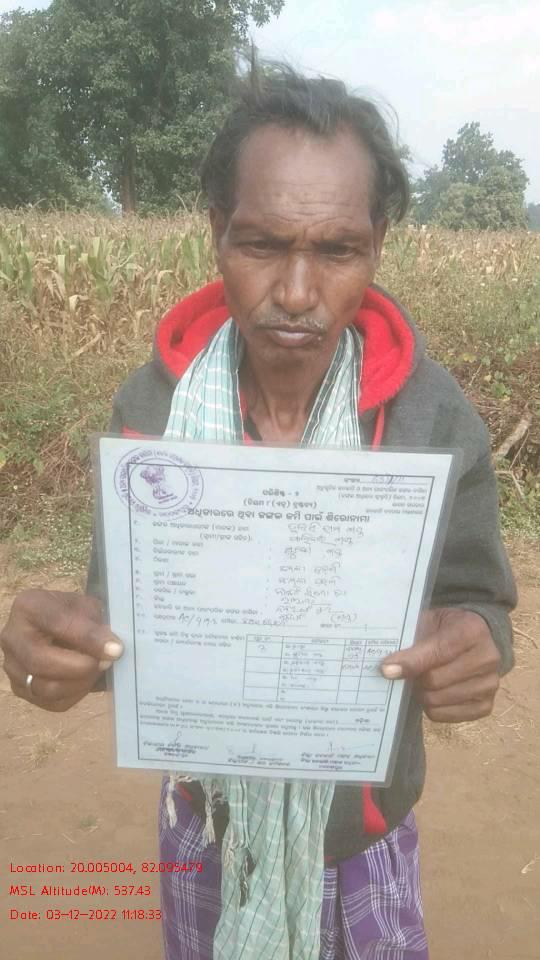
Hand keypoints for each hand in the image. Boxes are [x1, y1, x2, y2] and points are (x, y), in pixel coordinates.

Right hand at [0, 589, 123, 711]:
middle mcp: (12, 637)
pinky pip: (52, 703)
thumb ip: (95, 623)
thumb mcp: (84, 606)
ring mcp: (12, 666)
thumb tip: (110, 647)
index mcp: (28, 607)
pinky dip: (76, 694)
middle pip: (41, 662)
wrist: (51, 627)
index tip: (115, 649)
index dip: (88, 638)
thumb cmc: (70, 613)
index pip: (57, 623)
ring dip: (81, 683)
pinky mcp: (21, 689)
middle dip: (81, 667)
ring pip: (46, 688)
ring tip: (97, 670)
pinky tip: (86, 680)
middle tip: (106, 663)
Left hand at [381, 608, 500, 722]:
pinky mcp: (486, 705)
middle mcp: (487, 658)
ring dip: (422, 693)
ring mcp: (490, 684)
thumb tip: (388, 668)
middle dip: (415, 678)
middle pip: (435, 680)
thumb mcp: (429, 622)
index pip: (437, 652)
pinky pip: (446, 716)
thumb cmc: (445, 629)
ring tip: (421, 681)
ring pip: (438, 700)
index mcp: (472, 631)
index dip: (409, 662)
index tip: (386, 669)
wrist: (474, 638)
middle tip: (409, 673)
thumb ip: (411, 641)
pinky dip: (433, 707)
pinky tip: (434, 693)